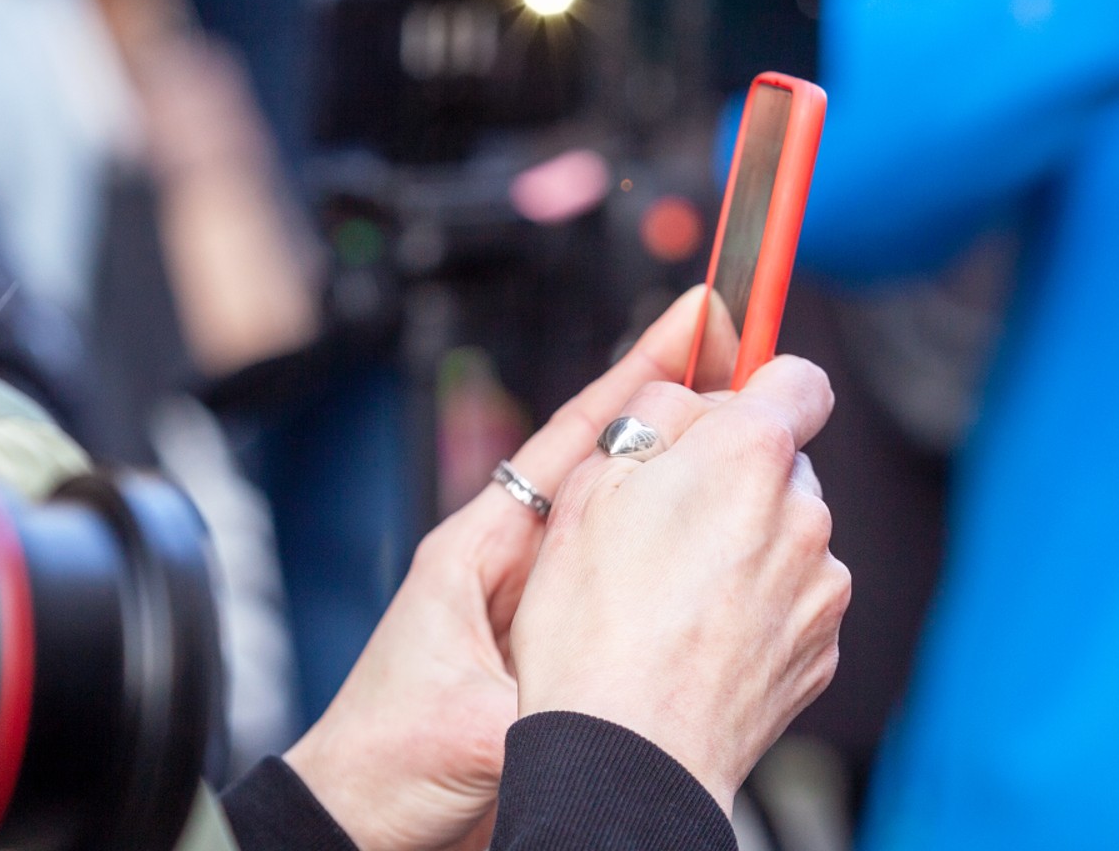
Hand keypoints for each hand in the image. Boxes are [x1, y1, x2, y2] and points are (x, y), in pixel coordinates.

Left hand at [283, 290, 710, 850]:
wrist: (357, 827)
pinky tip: (729, 561)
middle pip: (613, 467)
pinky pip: (631, 592)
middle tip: (755, 371)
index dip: (638, 372)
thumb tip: (607, 680)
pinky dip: (682, 567)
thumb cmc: (384, 764)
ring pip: (629, 526)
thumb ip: (538, 697)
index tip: (697, 318)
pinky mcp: (556, 656)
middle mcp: (512, 566)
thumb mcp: (467, 726)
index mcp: (480, 551)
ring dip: (687, 489)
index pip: (572, 437)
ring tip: (761, 453)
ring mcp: (537, 607)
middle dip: (681, 415)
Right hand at [511, 355, 848, 810]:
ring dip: (746, 547)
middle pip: (782, 463)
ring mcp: (821, 583)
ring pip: (787, 535)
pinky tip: (700, 638)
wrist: (629, 755)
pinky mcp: (823, 645)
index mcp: (748, 454)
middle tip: (664, 523)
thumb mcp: (590, 486)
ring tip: (673, 596)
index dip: (761, 387)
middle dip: (735, 478)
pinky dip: (758, 608)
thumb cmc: (592, 627)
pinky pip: (794, 600)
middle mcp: (803, 509)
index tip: (729, 412)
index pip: (798, 379)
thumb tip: (692, 401)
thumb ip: (653, 416)